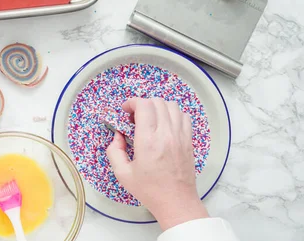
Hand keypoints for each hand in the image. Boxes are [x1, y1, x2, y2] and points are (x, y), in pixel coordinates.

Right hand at [106, 97, 208, 229]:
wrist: (176, 202)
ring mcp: (180, 136)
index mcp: (148, 141)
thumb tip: (117, 136)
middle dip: (143, 104)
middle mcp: (166, 134)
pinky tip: (164, 124)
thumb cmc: (149, 190)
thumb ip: (114, 151)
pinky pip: (183, 116)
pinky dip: (172, 113)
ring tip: (150, 119)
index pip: (144, 106)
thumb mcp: (122, 173)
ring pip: (172, 105)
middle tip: (135, 117)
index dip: (132, 102)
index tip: (125, 110)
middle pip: (157, 102)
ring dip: (158, 107)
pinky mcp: (189, 140)